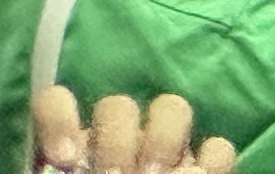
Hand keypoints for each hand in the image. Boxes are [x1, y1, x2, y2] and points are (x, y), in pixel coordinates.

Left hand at [32, 86, 232, 173]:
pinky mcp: (205, 170)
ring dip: (163, 139)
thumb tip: (62, 172)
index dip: (59, 119)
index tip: (63, 159)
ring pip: (172, 109)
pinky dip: (211, 160)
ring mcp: (165, 154)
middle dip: (116, 138)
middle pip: (119, 107)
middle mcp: (116, 145)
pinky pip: (218, 148)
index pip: (56, 106)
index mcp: (73, 154)